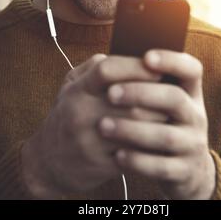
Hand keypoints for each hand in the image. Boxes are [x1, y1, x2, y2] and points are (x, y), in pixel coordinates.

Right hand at [21, 53, 167, 198]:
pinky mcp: (100, 164)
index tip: (157, 67)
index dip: (136, 66)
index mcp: (77, 89)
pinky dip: (150, 142)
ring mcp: (90, 141)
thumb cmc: (68, 113)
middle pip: (130, 99)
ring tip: (168, 112)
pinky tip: (157, 136)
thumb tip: (128, 55)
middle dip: (156, 95)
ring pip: (137, 126)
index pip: (108, 70)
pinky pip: (134, 151)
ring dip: (159, 119)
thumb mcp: (72, 85)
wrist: (48, 160)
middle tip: (171, 92)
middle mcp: (81, 113)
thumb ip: (95, 67)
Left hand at [99, 50, 215, 199]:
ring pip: (166, 136)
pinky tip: (117, 154)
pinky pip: (162, 167)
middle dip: (141, 94)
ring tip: (103, 126)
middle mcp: (196, 115)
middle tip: (111, 94)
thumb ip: (145, 80)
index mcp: (190, 91)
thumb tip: (111, 59)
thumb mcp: (162, 100)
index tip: (146, 57)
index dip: (171, 61)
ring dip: (132, 130)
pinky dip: (138, 161)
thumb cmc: (163, 122)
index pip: (191, 69)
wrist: (186, 169)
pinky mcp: (185, 171)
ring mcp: (192, 144)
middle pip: (175, 99)